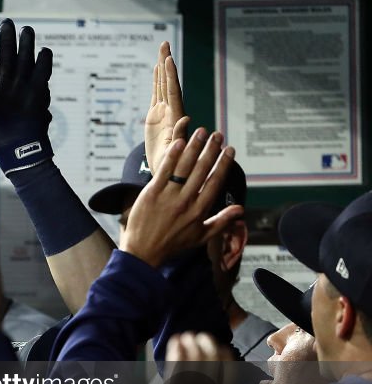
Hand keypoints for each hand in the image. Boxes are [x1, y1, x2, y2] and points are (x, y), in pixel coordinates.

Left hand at [0, 19, 53, 172]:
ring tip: (26, 29)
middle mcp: (4, 85)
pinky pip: (42, 72)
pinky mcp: (37, 92)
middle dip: (7, 39)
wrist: (15, 148)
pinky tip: (43, 50)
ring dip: (25, 45)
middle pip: (7, 56)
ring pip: (25, 60)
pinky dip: (43, 60)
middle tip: (7, 23)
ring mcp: (21, 87)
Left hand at [119, 128, 242, 266]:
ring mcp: (168, 196)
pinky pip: (163, 171)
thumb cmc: (173, 244)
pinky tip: (179, 142)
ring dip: (194, 148)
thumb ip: (221, 222)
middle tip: (218, 135)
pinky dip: (172, 156)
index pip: (215, 182)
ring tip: (202, 132)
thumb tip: (241, 209)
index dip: (223, 164)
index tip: (230, 150)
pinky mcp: (151, 193)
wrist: (143, 251)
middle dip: (211, 150)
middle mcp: (185, 202)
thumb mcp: (201, 236)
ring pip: (184, 167)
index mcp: (199, 211)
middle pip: (201, 170)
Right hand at [143, 41, 189, 173]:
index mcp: (175, 119)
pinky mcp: (156, 117)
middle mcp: (171, 112)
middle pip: (168, 83)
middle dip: (166, 64)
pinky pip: (156, 94)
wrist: (167, 174)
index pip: (173, 93)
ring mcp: (163, 113)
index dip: (170, 77)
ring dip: (162, 68)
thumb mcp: (176, 154)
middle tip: (164, 44)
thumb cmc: (172, 169)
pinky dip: (156, 81)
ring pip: (162, 85)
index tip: (168, 60)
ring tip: (162, 48)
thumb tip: (186, 118)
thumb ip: (180, 136)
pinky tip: (156, 68)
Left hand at [153, 332, 241, 383]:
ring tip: (187, 335)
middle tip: (202, 335)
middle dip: (207, 347)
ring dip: (191, 347)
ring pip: (194, 364)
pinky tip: (176, 342)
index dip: (225, 358)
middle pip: (211, 364)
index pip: (229, 374)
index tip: (222, 347)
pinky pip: (176, 370)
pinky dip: (176, 354)